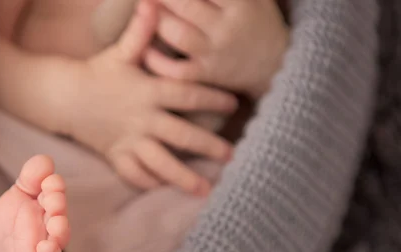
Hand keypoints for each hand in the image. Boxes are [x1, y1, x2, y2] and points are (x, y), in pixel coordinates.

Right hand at [68, 0, 237, 193]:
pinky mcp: (115, 155)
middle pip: (181, 135)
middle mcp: (142, 119)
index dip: (214, 98)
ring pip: (160, 162)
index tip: (235, 104)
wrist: (64, 97)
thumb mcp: (119, 52)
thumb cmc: (97, 73)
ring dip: (183, 177)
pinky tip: (166, 188)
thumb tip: (152, 2)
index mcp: (148, 91)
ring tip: (205, 190)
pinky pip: (135, 174)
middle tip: (231, 155)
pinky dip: (150, 183)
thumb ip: (140, 31)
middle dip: (208, 146)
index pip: (187, 95)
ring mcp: (128, 140)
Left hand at [147, 0, 289, 98]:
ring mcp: (214, 53)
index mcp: (241, 4)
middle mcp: (227, 28)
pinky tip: (145, 46)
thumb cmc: (256, 22)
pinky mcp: (204, 75)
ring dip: (156, 20)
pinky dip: (156, 59)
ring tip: (147, 11)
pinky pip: (174, 69)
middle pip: (185, 5)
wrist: (275, 65)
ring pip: (176, 34)